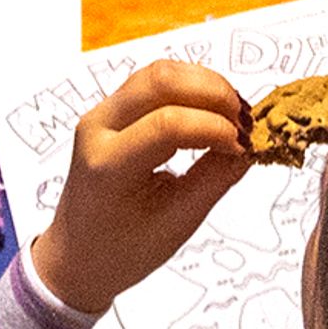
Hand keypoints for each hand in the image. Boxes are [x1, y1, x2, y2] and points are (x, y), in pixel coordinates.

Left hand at [26, 61, 251, 314]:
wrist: (76, 255)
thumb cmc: (122, 250)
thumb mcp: (176, 224)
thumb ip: (214, 179)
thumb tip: (251, 146)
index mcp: (107, 166)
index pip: (166, 125)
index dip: (214, 127)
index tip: (245, 146)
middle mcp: (97, 129)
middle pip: (160, 81)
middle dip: (213, 92)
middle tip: (246, 122)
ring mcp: (100, 114)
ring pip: (158, 73)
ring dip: (205, 84)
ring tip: (236, 115)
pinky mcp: (111, 110)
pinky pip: (153, 82)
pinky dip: (191, 87)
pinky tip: (215, 110)